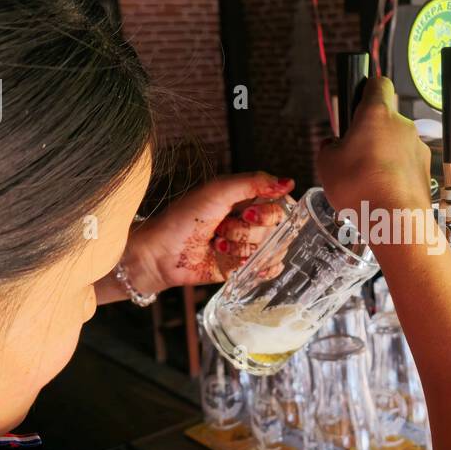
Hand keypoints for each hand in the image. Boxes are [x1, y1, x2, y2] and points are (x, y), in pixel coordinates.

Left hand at [103, 171, 292, 301]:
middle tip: (223, 228)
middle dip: (248, 231)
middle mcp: (252, 221)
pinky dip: (260, 267)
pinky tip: (239, 262)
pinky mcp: (243, 266)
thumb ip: (254, 182)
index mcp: (248, 199)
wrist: (162, 252)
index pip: (281, 203)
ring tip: (218, 244)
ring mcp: (248, 244)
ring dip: (242, 248)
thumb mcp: (218, 191)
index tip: (247, 213)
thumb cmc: (183, 217)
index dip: (269, 212)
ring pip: (270, 249)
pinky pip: (269, 268)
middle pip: (277, 228)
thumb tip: (289, 182)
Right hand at [317, 76, 430, 217]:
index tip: (357, 102)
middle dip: (370, 133)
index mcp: (377, 113)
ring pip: (396, 144)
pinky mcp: (425, 169)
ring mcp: (417, 147)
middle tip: (353, 154)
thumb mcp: (326, 164)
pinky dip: (395, 173)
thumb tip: (334, 146)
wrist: (395, 220)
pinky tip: (381, 191)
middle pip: (385, 119)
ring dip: (383, 155)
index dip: (366, 89)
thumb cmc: (360, 187)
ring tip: (366, 180)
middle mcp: (402, 125)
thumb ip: (329, 147)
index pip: (377, 83)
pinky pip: (406, 164)